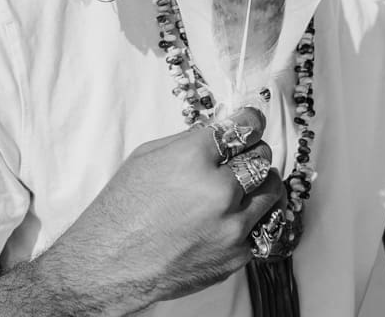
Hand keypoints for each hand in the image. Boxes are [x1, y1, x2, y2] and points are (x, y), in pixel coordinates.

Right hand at [37, 107, 283, 310]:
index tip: (251, 123)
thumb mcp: (147, 157)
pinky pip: (260, 225)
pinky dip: (248, 218)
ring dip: (259, 183)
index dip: (248, 122)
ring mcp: (232, 226)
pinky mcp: (237, 254)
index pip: (242, 128)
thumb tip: (219, 134)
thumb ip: (189, 142)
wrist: (112, 262)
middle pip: (261, 157)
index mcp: (194, 158)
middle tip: (239, 156)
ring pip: (271, 190)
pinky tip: (227, 217)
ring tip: (243, 185)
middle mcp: (219, 190)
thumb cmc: (123, 209)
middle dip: (251, 152)